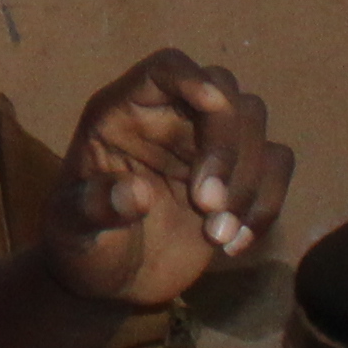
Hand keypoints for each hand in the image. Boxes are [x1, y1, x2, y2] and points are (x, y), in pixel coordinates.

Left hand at [39, 47, 296, 310]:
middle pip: (224, 91)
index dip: (191, 76)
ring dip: (248, 180)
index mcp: (123, 112)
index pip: (164, 68)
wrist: (109, 278)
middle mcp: (170, 117)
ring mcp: (206, 145)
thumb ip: (93, 209)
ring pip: (254, 123)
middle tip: (206, 204)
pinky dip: (266, 203)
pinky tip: (233, 243)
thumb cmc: (80, 243)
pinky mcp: (237, 177)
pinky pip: (275, 165)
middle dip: (226, 144)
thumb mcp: (71, 231)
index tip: (214, 103)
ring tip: (216, 234)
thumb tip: (136, 194)